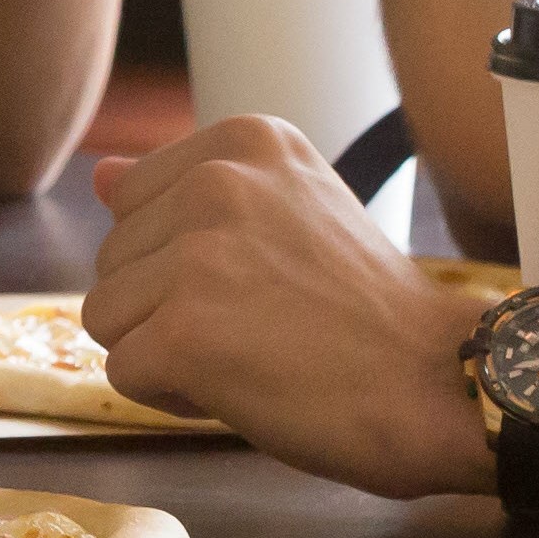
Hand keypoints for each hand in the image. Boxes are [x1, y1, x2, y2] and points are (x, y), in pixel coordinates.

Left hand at [74, 117, 492, 501]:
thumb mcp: (289, 214)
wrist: (439, 384)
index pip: (132, 201)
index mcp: (243, 141)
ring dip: (163, 351)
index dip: (178, 261)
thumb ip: (188, 192)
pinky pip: (123, 371)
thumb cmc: (368, 311)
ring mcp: (197, 255)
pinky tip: (241, 390)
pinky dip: (170, 396)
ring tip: (250, 356)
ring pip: (105, 315)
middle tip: (261, 328)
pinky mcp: (185, 330)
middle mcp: (215, 181)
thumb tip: (99, 174)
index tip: (258, 281)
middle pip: (112, 259)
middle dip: (166, 307)